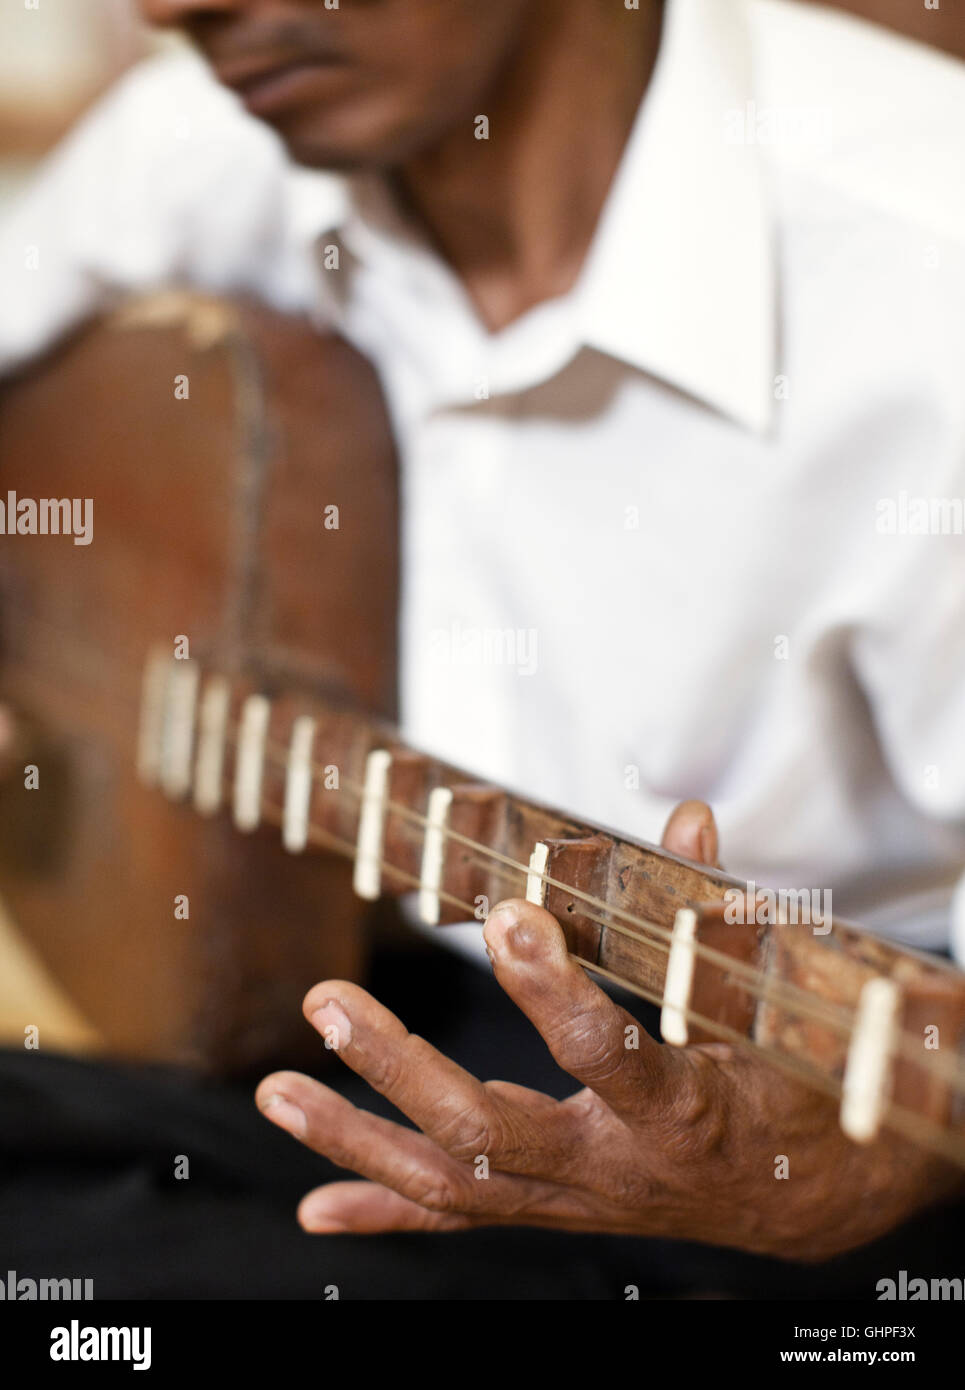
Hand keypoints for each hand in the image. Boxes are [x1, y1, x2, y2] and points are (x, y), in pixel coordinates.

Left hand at [256, 800, 955, 1258]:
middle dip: (398, 1068)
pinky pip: (460, 1221)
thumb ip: (724, 917)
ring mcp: (573, 1201)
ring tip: (277, 1091)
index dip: (555, 988)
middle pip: (488, 1134)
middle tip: (328, 1000)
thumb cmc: (796, 1095)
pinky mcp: (552, 1210)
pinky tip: (317, 1206)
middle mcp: (614, 1171)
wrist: (808, 1204)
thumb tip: (689, 818)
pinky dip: (385, 1210)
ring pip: (449, 1184)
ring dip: (357, 1137)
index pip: (609, 1052)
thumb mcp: (774, 1009)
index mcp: (681, 1112)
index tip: (507, 913)